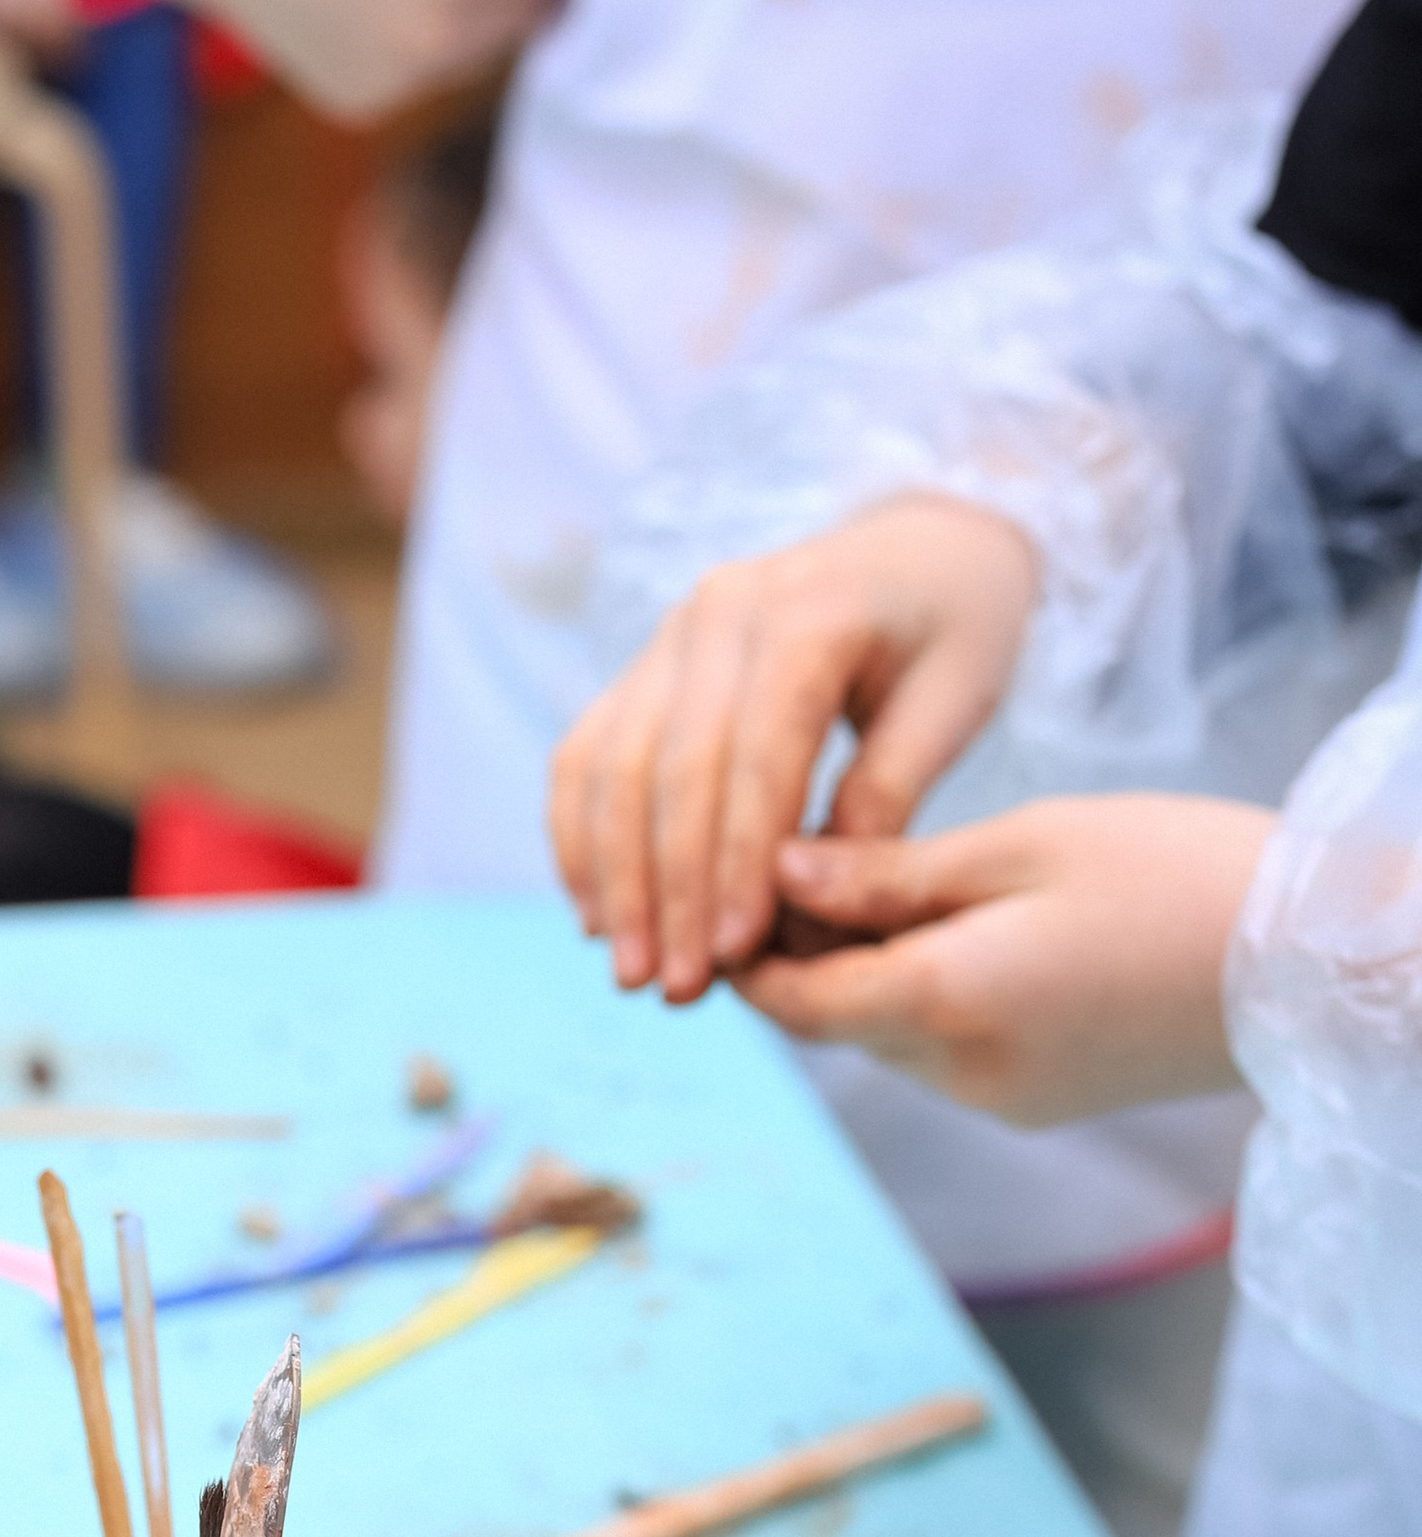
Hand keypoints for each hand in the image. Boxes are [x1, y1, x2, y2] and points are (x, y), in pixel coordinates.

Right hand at [549, 496, 1042, 1002]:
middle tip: (677, 989)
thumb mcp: (956, 699)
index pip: (757, 750)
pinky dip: (581, 841)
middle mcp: (719, 612)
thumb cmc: (953, 627)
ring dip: (614, 881)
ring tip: (631, 974)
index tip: (737, 953)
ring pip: (611, 766)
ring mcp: (668, 637)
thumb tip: (812, 894)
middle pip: (672, 766)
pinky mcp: (642, 668)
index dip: (740, 860)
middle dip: (670, 891)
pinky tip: (597, 920)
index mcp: (809, 609)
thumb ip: (887, 790)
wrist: (917, 546)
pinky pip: (585, 756)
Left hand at [735, 796, 1273, 1125]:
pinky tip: (959, 935)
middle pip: (832, 1024)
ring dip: (864, 978)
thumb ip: (890, 875)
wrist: (1303, 967)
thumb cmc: (1172, 873)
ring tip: (883, 884)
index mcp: (943, 1001)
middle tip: (805, 861)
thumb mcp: (1021, 845)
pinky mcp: (1034, 1106)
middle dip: (803, 955)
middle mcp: (956, 1075)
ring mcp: (996, 1102)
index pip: (792, 1001)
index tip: (736, 881)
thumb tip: (779, 877)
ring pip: (884, 1039)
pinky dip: (923, 1000)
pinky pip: (941, 1056)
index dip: (748, 950)